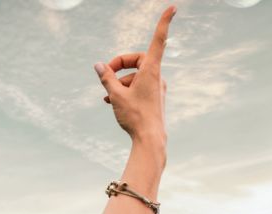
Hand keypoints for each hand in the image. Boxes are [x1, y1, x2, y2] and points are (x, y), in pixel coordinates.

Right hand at [94, 5, 174, 145]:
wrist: (151, 141)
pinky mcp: (155, 98)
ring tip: (107, 95)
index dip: (164, 23)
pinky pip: (138, 87)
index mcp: (151, 71)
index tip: (173, 7)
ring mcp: (157, 88)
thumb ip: (107, 78)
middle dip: (120, 65)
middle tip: (106, 74)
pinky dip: (126, 89)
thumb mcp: (116, 95)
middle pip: (137, 60)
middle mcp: (157, 77)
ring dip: (120, 82)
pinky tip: (112, 100)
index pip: (159, 40)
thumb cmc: (135, 117)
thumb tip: (99, 65)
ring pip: (136, 76)